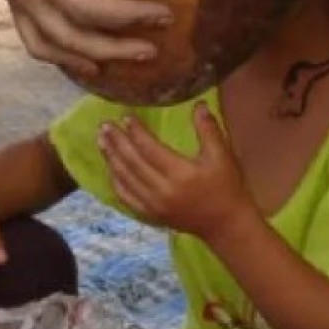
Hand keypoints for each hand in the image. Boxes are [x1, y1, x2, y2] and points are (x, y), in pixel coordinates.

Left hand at [97, 101, 257, 241]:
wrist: (225, 224)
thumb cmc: (226, 187)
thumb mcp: (222, 156)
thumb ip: (208, 130)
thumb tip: (199, 104)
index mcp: (180, 174)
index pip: (149, 148)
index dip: (135, 131)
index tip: (125, 117)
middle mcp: (161, 190)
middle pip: (131, 162)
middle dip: (116, 142)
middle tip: (104, 125)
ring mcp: (153, 204)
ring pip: (124, 178)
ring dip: (111, 158)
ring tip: (101, 140)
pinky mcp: (149, 214)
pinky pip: (125, 196)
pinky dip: (115, 180)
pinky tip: (110, 166)